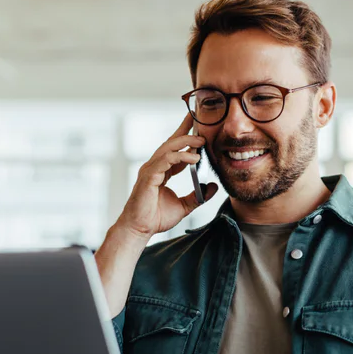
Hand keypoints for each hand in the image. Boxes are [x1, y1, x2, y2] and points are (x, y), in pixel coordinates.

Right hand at [118, 112, 218, 239]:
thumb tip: (212, 187)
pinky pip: (165, 161)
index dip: (185, 135)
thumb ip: (198, 196)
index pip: (174, 149)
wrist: (140, 229)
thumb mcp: (184, 206)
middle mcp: (154, 167)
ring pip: (168, 148)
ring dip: (185, 142)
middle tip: (201, 124)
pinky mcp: (149, 177)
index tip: (197, 124)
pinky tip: (194, 158)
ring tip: (201, 141)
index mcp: (162, 171)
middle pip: (170, 143)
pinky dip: (180, 157)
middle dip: (185, 130)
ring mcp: (150, 170)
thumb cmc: (156, 218)